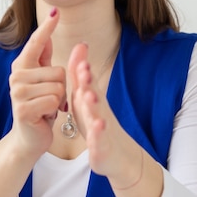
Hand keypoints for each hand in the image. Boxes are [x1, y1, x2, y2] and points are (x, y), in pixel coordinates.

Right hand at [9, 8, 66, 156]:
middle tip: (48, 99)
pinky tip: (45, 116)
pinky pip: (53, 101)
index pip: (36, 42)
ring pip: (58, 86)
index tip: (55, 12)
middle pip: (58, 70)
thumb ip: (42, 59)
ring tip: (46, 107)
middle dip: (61, 87)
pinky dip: (55, 111)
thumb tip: (47, 36)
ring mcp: (18, 93)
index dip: (47, 28)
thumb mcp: (41, 81)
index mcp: (21, 67)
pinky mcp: (23, 109)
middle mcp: (16, 77)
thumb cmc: (38, 107)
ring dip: (58, 100)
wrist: (28, 138)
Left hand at [67, 43, 130, 177]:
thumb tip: (81, 43)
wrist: (117, 153)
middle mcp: (98, 110)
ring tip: (89, 96)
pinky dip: (98, 134)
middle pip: (94, 94)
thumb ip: (81, 72)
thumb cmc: (95, 119)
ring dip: (94, 106)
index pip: (87, 82)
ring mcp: (101, 128)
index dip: (83, 70)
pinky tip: (97, 128)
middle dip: (89, 82)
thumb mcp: (86, 95)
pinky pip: (99, 140)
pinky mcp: (101, 147)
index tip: (79, 57)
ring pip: (97, 115)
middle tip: (84, 70)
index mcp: (91, 99)